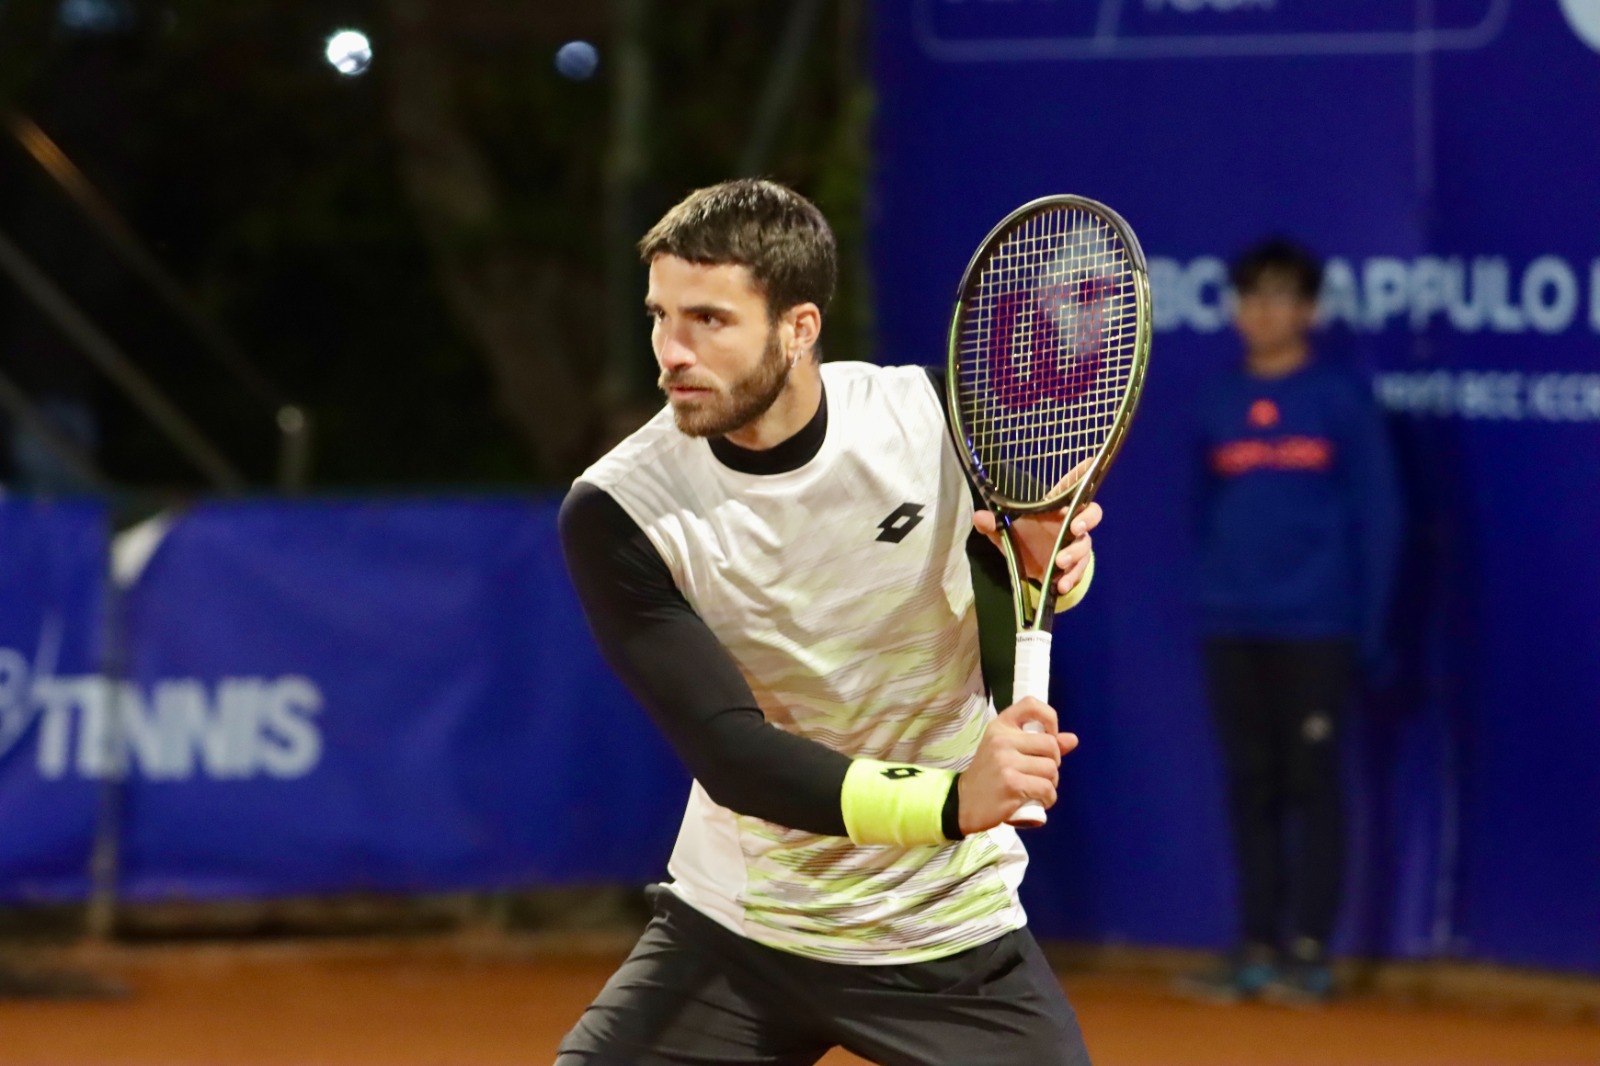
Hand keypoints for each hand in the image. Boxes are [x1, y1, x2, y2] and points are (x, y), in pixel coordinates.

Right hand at [957, 698, 1079, 834]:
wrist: (964, 802)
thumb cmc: (990, 774)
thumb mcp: (1009, 751)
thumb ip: (1040, 744)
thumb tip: (1073, 739)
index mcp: (1001, 726)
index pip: (1031, 705)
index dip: (1050, 718)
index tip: (1049, 736)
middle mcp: (1002, 739)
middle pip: (1051, 745)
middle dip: (1053, 762)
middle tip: (1040, 773)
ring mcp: (1006, 762)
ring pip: (1051, 769)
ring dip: (1050, 783)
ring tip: (1036, 788)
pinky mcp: (1011, 784)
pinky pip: (1046, 789)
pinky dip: (1048, 798)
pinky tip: (1038, 800)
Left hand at [973, 469, 1103, 596]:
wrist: (1030, 569)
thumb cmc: (1023, 540)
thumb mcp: (1003, 532)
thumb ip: (992, 524)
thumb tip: (980, 516)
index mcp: (1055, 507)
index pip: (1071, 486)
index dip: (1081, 474)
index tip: (1090, 461)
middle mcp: (1070, 523)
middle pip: (1091, 513)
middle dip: (1087, 519)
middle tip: (1074, 528)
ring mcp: (1075, 544)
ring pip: (1086, 544)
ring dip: (1074, 553)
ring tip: (1059, 562)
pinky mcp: (1075, 565)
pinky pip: (1080, 569)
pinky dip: (1071, 577)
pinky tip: (1061, 584)